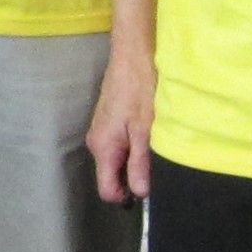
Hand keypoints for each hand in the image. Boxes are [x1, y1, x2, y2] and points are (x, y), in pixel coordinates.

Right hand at [87, 39, 155, 203]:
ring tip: (152, 138)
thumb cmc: (140, 89)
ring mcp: (100, 130)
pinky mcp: (107, 121)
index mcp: (103, 148)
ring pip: (116, 159)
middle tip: (155, 157)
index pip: (107, 190)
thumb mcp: (145, 130)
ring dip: (134, 156)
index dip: (127, 195)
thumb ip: (141, 164)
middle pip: (112, 175)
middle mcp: (96, 142)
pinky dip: (132, 143)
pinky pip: (118, 144)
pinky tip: (145, 126)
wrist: (133, 56)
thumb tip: (140, 193)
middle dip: (133, 174)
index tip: (147, 185)